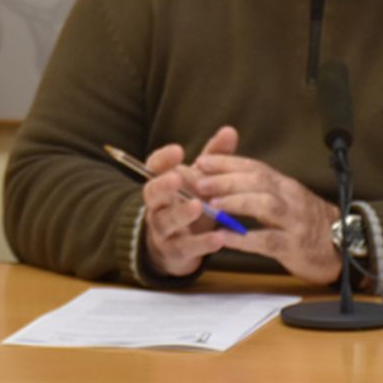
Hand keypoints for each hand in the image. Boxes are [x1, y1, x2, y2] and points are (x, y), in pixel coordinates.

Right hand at [140, 125, 237, 277]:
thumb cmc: (191, 204)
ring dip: (181, 214)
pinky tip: (218, 238)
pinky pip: (184, 248)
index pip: (153, 168)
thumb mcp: (202, 181)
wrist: (178, 245)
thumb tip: (230, 130)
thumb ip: (214, 157)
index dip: (163, 159)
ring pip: (165, 221)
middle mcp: (157, 205)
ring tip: (198, 206)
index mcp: (162, 183)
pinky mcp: (175, 253)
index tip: (179, 150)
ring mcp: (163, 230)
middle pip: (152, 193)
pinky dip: (201, 244)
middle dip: (163, 185)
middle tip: (177, 177)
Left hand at [193, 153, 341, 284]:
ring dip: (237, 202)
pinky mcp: (294, 246)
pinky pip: (268, 240)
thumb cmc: (304, 221)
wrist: (342, 246)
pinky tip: (224, 238)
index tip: (201, 160)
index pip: (254, 166)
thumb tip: (219, 178)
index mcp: (283, 184)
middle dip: (227, 179)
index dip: (227, 162)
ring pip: (265, 205)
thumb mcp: (284, 198)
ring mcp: (294, 221)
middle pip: (258, 182)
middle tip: (200, 182)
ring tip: (213, 205)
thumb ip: (257, 188)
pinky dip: (244, 239)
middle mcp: (289, 197)